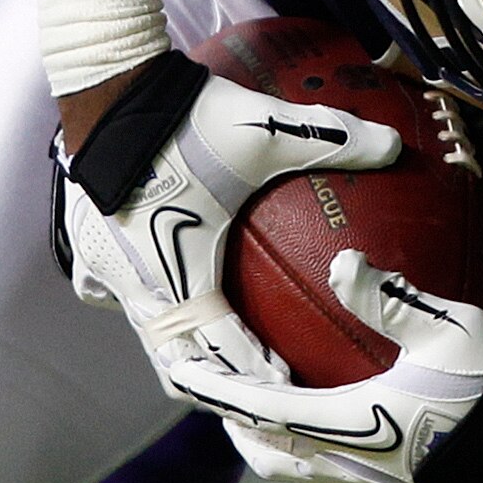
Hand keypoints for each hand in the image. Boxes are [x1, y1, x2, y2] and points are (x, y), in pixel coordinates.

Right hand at [54, 51, 403, 386]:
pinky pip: (109, 292)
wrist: (108, 89)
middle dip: (217, 385)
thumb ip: (334, 139)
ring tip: (212, 358)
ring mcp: (106, 269)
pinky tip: (157, 293)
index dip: (258, 377)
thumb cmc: (191, 119)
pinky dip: (139, 303)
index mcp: (181, 280)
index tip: (289, 386)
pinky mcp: (86, 246)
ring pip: (144, 333)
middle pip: (178, 363)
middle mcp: (137, 287)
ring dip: (180, 349)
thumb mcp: (271, 130)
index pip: (225, 354)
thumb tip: (396, 146)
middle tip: (255, 394)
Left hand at [165, 252, 482, 482]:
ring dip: (269, 443)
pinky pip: (329, 479)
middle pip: (266, 453)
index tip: (182, 373)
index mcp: (350, 425)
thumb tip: (342, 262)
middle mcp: (349, 466)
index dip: (217, 390)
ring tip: (260, 411)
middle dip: (234, 425)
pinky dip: (308, 454)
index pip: (261, 407)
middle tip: (214, 393)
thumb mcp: (448, 330)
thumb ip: (390, 298)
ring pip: (296, 473)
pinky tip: (325, 427)